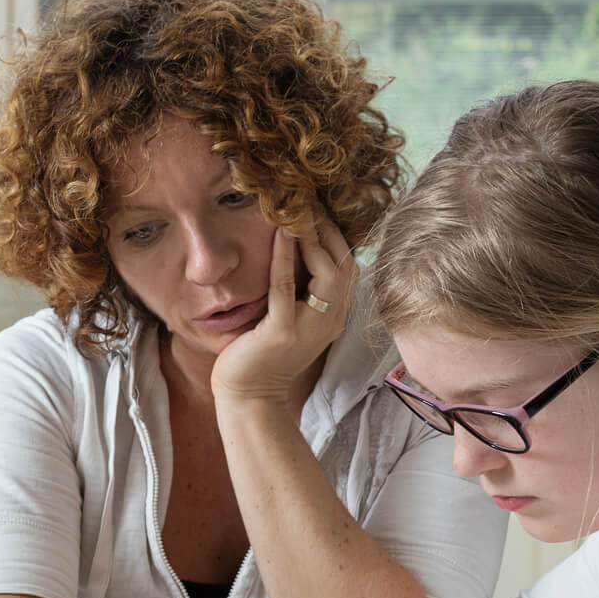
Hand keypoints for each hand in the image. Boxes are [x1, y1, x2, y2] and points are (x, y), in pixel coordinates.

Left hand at [211, 214, 355, 403]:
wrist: (250, 396)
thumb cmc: (265, 354)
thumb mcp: (293, 319)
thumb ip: (303, 292)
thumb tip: (296, 249)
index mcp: (335, 316)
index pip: (348, 267)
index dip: (337, 236)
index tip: (321, 209)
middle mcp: (331, 320)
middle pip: (345, 264)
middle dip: (330, 229)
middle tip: (311, 201)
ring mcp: (310, 327)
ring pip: (326, 273)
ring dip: (313, 238)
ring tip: (299, 211)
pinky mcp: (283, 332)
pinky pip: (287, 287)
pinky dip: (285, 257)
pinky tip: (280, 234)